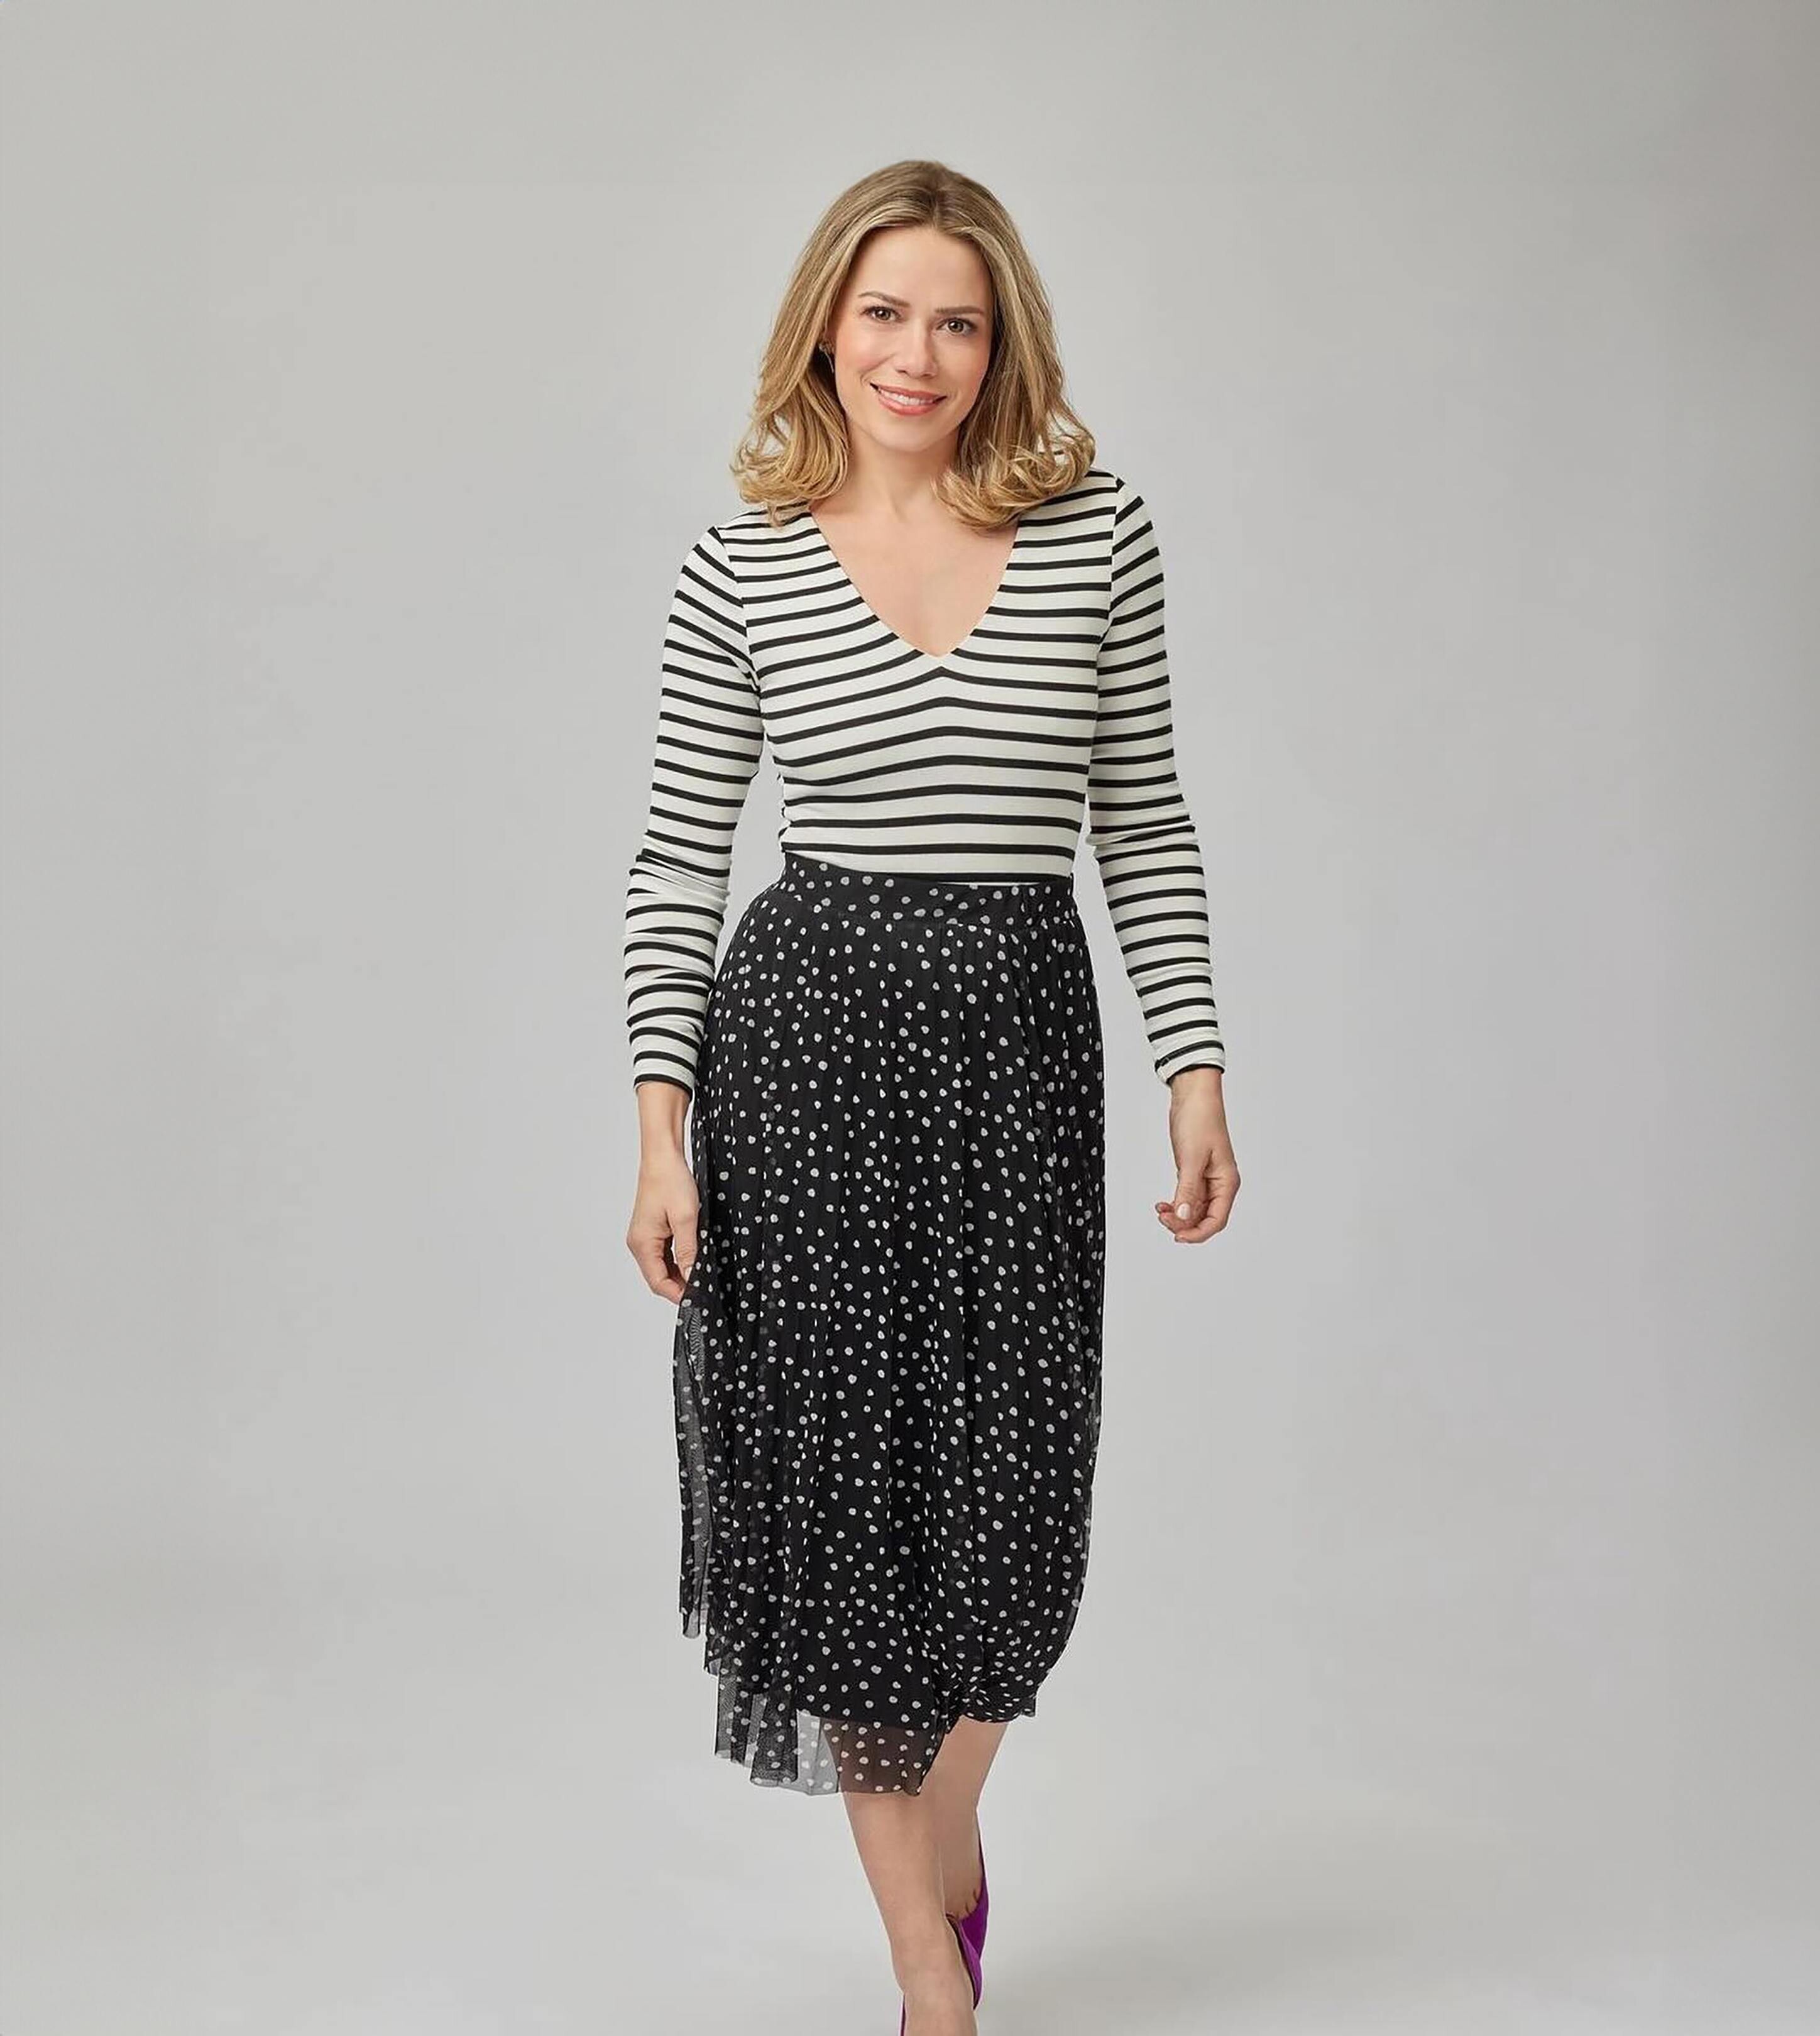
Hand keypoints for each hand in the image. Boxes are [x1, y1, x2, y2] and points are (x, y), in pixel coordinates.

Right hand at [627, 1146, 700, 1302]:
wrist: (663, 1156)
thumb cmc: (670, 1181)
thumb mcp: (686, 1219)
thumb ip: (689, 1251)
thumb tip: (693, 1277)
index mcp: (642, 1243)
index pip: (658, 1282)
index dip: (679, 1294)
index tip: (700, 1298)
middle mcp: (639, 1243)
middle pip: (658, 1277)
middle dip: (680, 1285)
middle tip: (706, 1288)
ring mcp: (644, 1237)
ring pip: (662, 1266)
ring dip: (680, 1273)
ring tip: (703, 1274)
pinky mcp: (652, 1230)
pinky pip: (664, 1253)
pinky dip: (679, 1259)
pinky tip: (695, 1257)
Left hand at [1155, 1065, 1238, 1243]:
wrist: (1193, 1096)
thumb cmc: (1200, 1120)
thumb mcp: (1192, 1158)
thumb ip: (1188, 1190)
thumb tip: (1184, 1217)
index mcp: (1227, 1182)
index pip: (1217, 1220)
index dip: (1198, 1233)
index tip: (1178, 1236)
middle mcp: (1220, 1184)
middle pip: (1205, 1218)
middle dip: (1184, 1224)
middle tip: (1163, 1219)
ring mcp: (1207, 1178)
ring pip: (1194, 1209)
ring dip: (1178, 1215)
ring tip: (1160, 1211)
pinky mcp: (1194, 1171)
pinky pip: (1187, 1197)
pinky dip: (1176, 1203)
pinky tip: (1163, 1204)